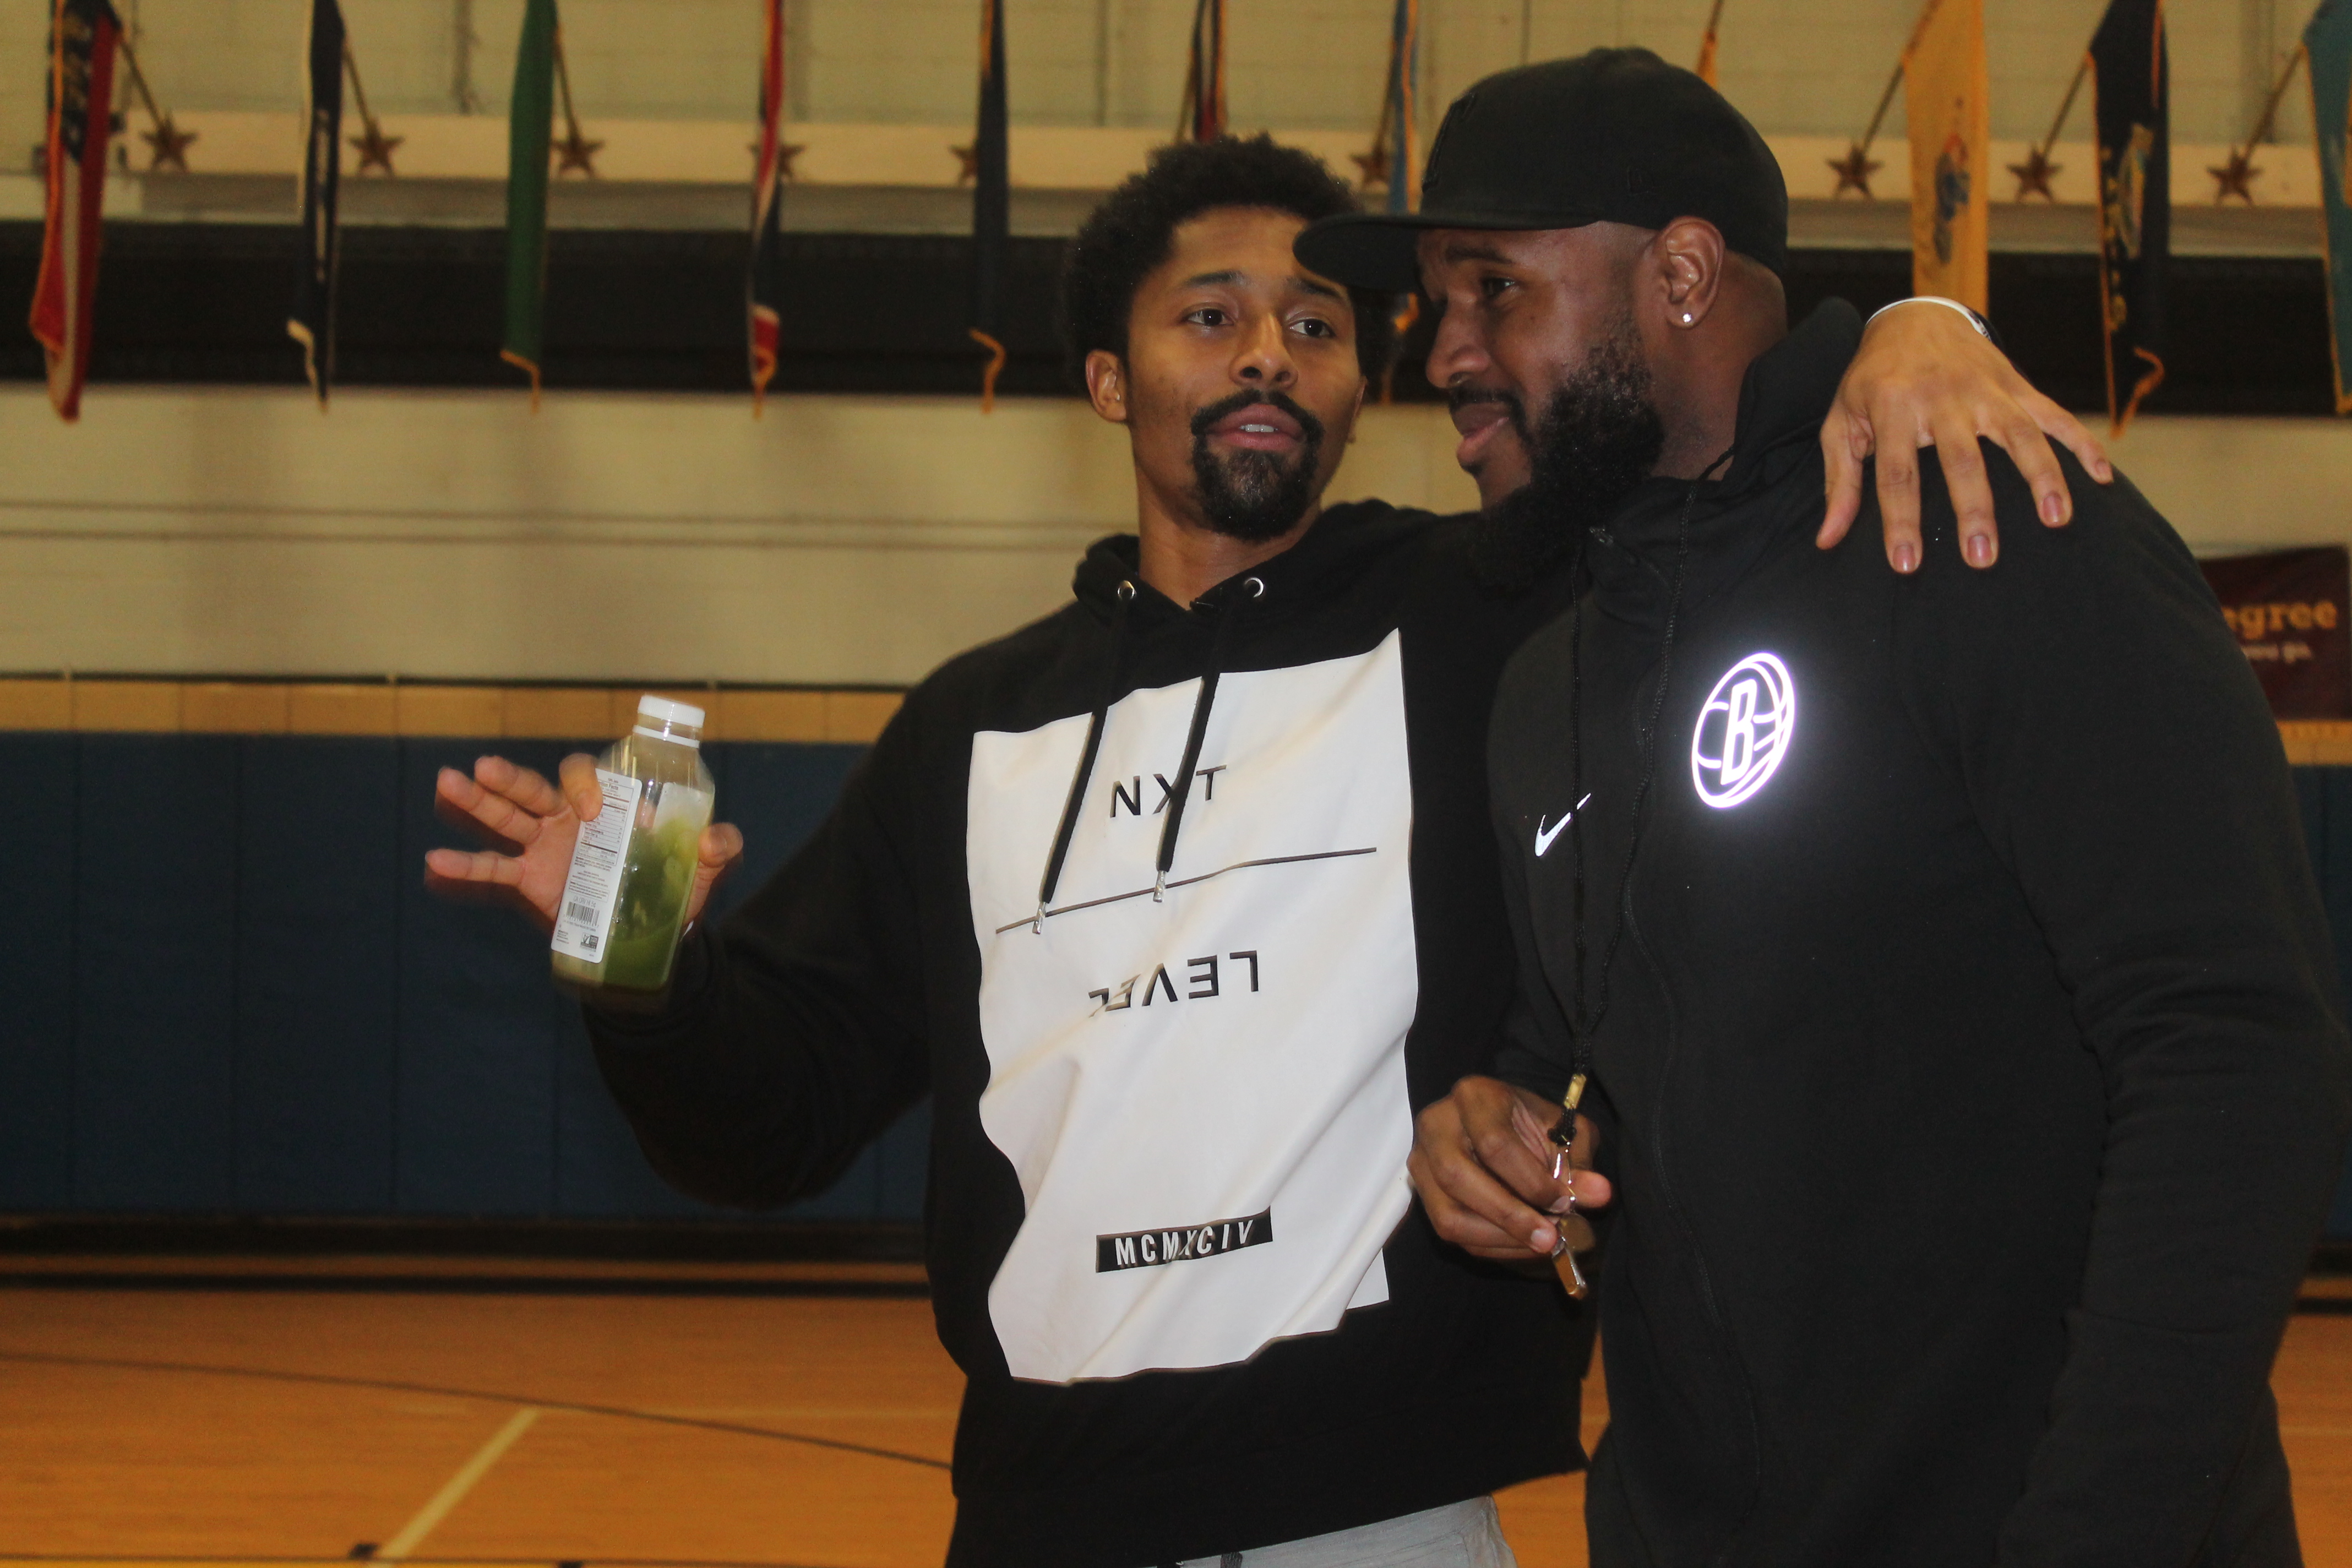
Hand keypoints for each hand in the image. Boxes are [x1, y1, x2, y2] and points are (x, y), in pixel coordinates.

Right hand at [425, 754, 744, 929]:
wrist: (656, 934)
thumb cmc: (679, 887)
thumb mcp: (707, 866)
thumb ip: (720, 847)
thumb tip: (714, 838)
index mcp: (609, 805)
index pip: (586, 777)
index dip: (584, 784)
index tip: (594, 810)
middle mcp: (570, 819)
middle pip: (534, 789)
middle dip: (509, 778)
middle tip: (483, 768)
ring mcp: (545, 848)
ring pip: (506, 818)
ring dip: (475, 802)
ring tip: (445, 783)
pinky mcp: (532, 882)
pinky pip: (495, 870)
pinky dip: (465, 866)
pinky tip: (435, 861)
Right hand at [1409, 1075, 1613, 1264]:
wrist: (1502, 1122)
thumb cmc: (1534, 1126)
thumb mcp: (1564, 1133)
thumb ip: (1578, 1163)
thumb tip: (1599, 1194)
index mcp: (1473, 1096)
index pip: (1493, 1143)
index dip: (1530, 1181)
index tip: (1564, 1203)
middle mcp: (1436, 1124)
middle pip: (1459, 1178)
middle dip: (1509, 1217)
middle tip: (1551, 1238)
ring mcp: (1421, 1159)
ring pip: (1449, 1214)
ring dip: (1500, 1239)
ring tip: (1540, 1245)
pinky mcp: (1421, 1191)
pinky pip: (1448, 1232)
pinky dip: (1490, 1246)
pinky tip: (1522, 1245)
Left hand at [1819, 299, 2113, 574]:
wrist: (1913, 317)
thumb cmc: (1871, 380)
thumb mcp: (1841, 423)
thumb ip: (1839, 481)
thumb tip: (1826, 539)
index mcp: (1892, 406)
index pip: (1897, 474)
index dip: (1901, 522)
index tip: (1908, 565)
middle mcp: (1942, 397)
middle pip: (1962, 460)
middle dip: (1975, 509)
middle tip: (1983, 558)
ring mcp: (1986, 389)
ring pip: (2020, 434)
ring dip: (2042, 477)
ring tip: (2056, 519)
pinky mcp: (2017, 385)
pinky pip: (2056, 415)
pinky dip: (2082, 443)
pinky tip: (2101, 478)